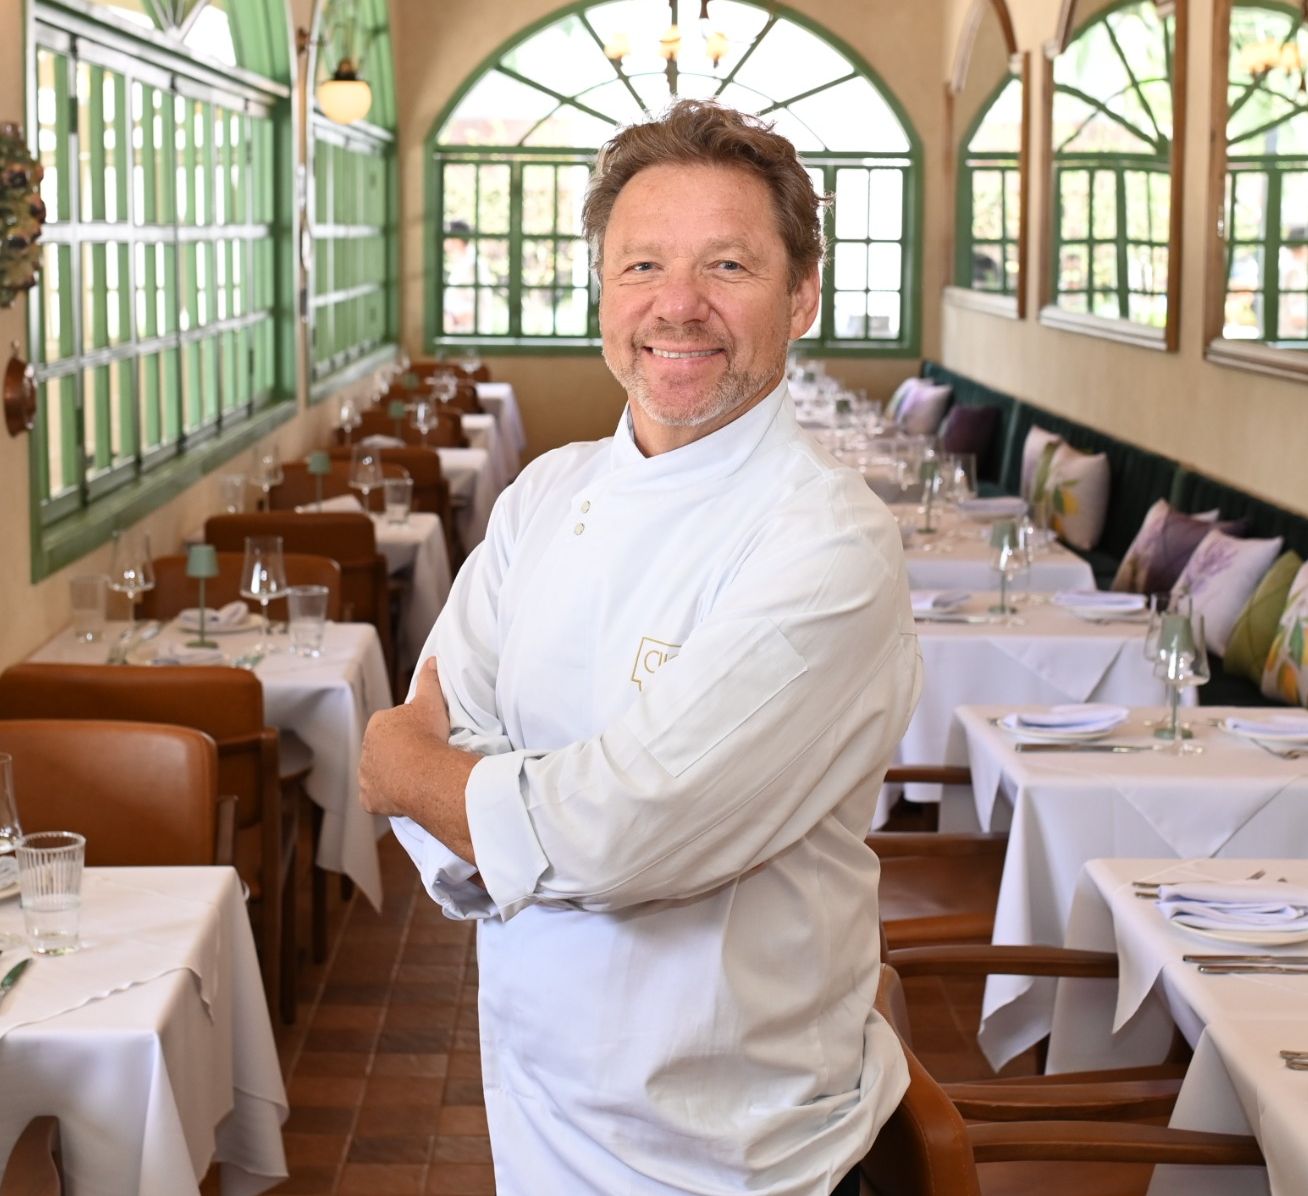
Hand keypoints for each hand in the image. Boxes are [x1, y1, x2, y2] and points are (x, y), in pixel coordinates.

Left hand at [358, 657, 477, 860]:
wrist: (424, 772)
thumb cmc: (426, 734)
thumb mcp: (431, 701)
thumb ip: (429, 679)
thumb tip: (432, 659)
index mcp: (377, 725)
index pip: (391, 727)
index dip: (408, 732)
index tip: (424, 738)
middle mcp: (365, 750)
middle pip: (383, 752)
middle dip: (397, 755)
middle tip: (422, 759)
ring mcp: (365, 777)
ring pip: (378, 775)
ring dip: (391, 777)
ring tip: (415, 779)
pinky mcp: (369, 800)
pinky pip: (377, 799)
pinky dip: (387, 799)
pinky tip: (404, 797)